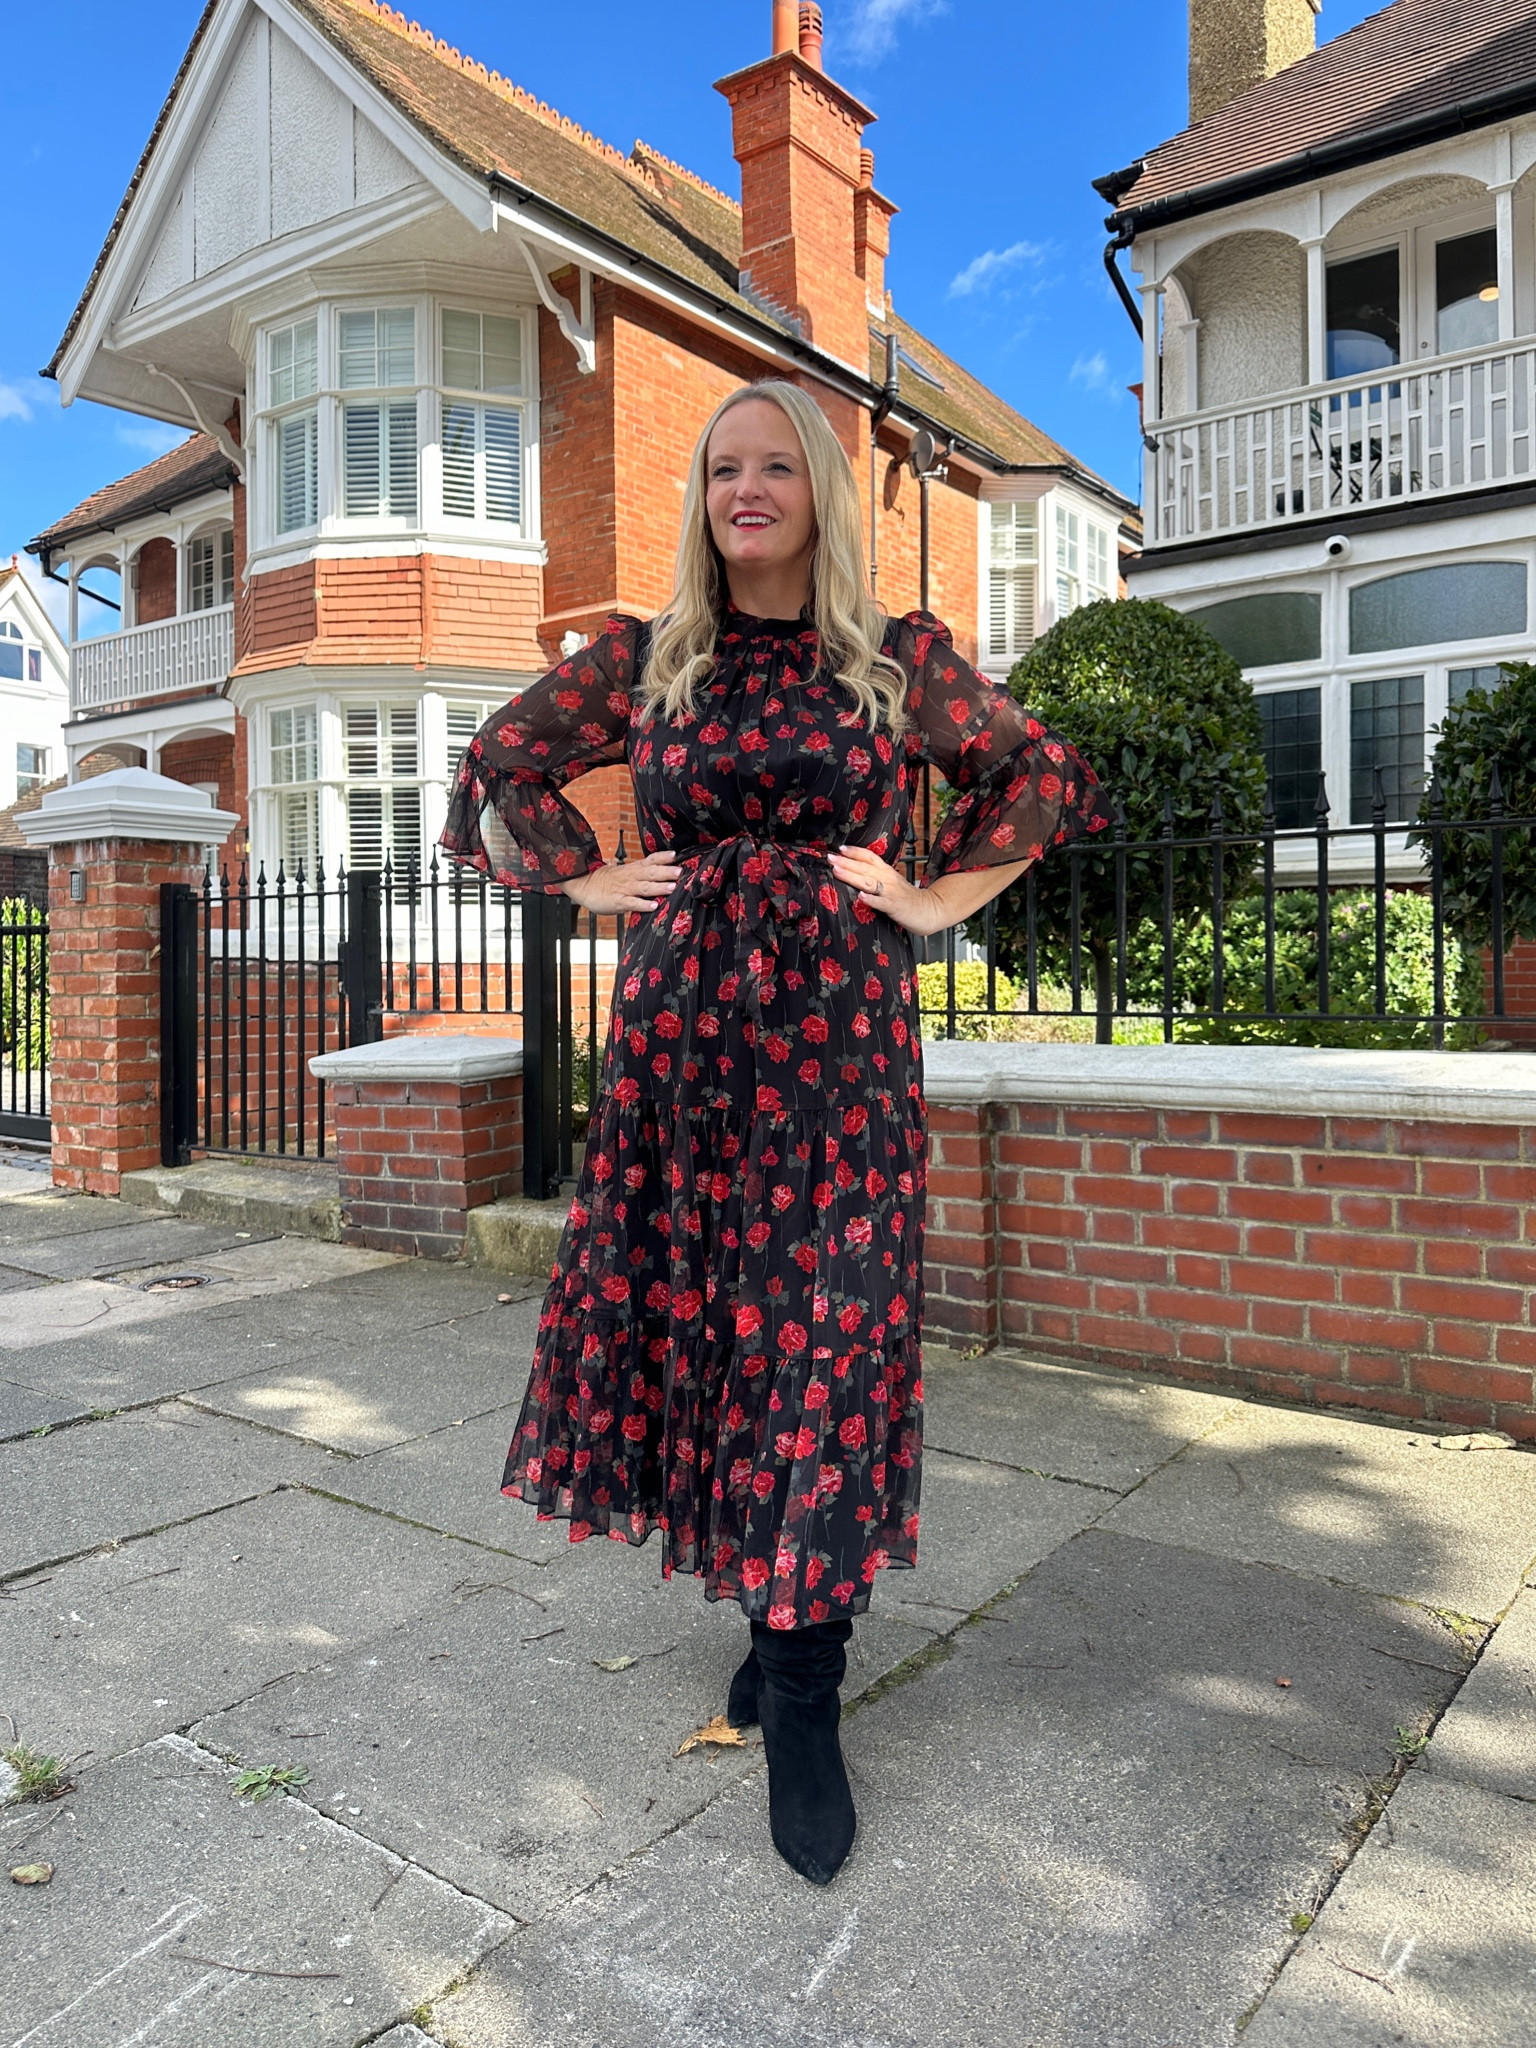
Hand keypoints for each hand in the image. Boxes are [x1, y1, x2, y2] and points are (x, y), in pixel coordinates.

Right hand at [563, 850, 680, 914]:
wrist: (583, 885)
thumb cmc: (607, 881)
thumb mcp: (625, 872)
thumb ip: (642, 873)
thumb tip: (663, 874)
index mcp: (633, 869)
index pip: (650, 860)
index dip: (662, 857)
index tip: (675, 855)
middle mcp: (631, 877)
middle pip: (650, 873)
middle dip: (666, 872)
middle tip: (680, 872)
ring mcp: (624, 889)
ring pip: (644, 887)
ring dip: (658, 887)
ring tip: (672, 887)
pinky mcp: (617, 901)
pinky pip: (632, 903)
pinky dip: (643, 904)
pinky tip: (654, 906)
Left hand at [827, 843, 945, 936]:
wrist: (929, 909)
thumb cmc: (906, 898)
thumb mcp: (891, 882)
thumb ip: (876, 876)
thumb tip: (855, 872)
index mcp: (886, 871)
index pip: (870, 856)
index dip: (855, 851)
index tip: (839, 848)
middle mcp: (888, 878)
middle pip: (865, 867)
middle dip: (846, 862)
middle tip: (830, 858)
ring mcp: (891, 892)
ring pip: (869, 882)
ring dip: (852, 876)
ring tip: (837, 871)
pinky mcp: (895, 906)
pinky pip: (881, 902)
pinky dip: (871, 900)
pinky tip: (860, 897)